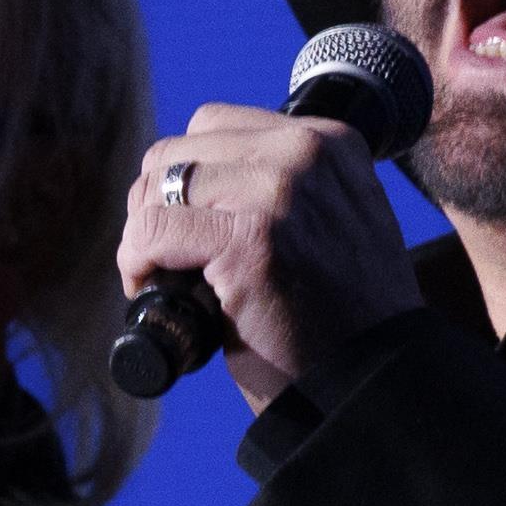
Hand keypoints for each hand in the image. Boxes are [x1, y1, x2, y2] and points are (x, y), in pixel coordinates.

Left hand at [113, 99, 420, 411]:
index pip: (215, 126)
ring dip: (142, 235)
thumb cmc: (341, 318)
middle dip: (156, 205)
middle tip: (165, 259)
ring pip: (157, 184)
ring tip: (160, 277)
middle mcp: (306, 152)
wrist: (370, 379)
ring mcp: (278, 191)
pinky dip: (134, 263)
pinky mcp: (248, 239)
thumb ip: (280, 186)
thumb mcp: (328, 221)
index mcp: (328, 141)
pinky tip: (149, 291)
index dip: (184, 181)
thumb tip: (192, 179)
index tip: (186, 231)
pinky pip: (150, 231)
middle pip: (177, 150)